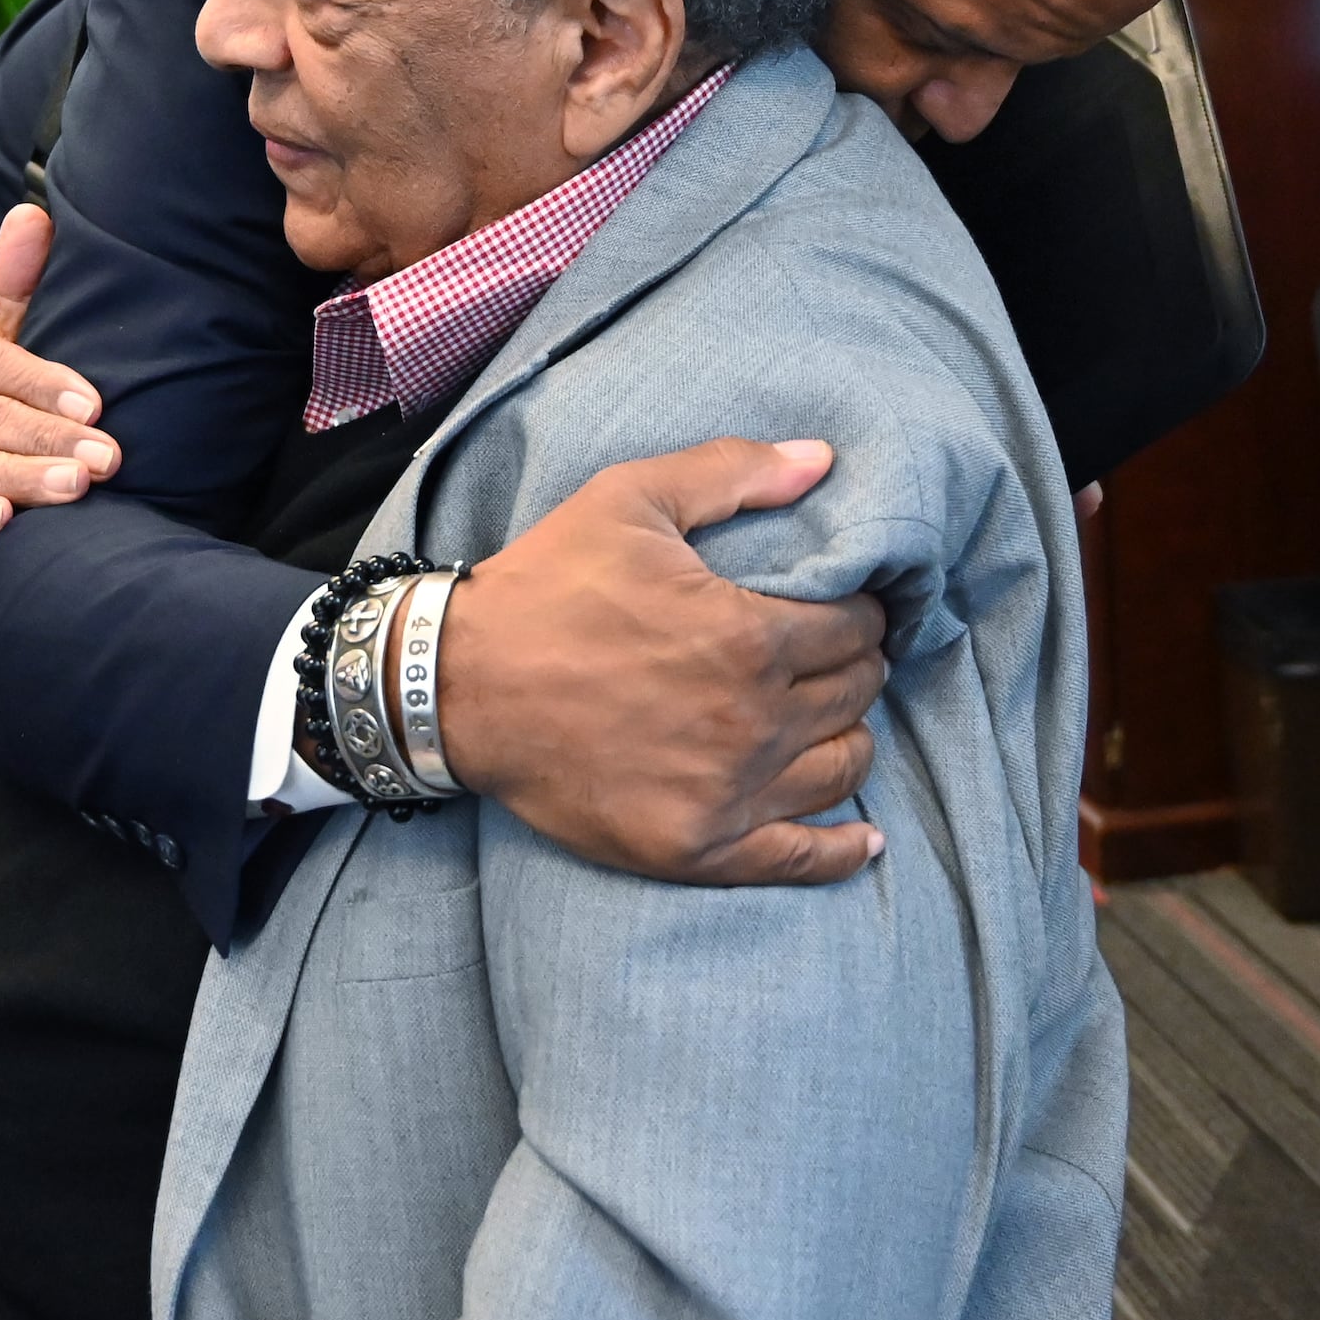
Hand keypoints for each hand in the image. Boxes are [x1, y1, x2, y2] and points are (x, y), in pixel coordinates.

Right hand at [439, 438, 891, 886]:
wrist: (456, 686)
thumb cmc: (545, 586)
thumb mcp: (630, 499)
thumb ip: (732, 472)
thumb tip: (823, 459)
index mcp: (748, 635)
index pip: (856, 626)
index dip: (859, 609)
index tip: (844, 606)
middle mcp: (751, 720)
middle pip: (855, 693)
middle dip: (855, 665)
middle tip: (831, 654)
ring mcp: (726, 793)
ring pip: (842, 768)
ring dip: (849, 736)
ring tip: (829, 718)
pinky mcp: (695, 848)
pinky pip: (800, 860)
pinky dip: (843, 851)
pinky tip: (864, 838)